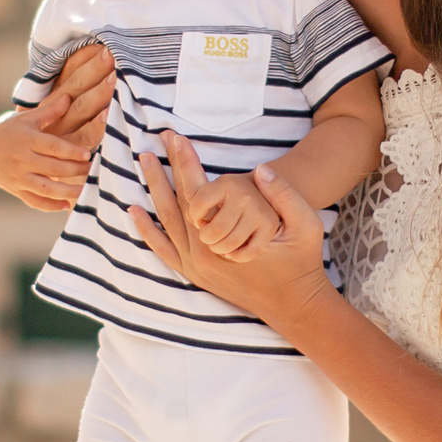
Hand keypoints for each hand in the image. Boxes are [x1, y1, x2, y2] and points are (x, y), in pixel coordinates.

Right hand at [0, 43, 116, 210]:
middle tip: (93, 170)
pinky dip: (50, 206)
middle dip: (75, 171)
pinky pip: (34, 201)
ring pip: (45, 188)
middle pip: (53, 168)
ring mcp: (18, 177)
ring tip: (85, 191)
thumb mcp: (26, 118)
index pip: (52, 147)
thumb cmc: (9, 130)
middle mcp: (22, 159)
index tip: (86, 154)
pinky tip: (66, 206)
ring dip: (67, 192)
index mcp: (26, 139)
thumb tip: (69, 97)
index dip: (70, 152)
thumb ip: (49, 111)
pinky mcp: (16, 189)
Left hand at [130, 131, 335, 331]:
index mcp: (227, 234)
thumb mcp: (306, 225)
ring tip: (145, 162)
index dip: (185, 161)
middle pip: (176, 202)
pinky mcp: (196, 275)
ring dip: (154, 190)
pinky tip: (135, 211)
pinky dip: (148, 229)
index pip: (197, 190)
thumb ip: (286, 195)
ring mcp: (197, 266)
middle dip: (164, 170)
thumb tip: (262, 170)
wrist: (293, 304)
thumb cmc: (301, 262)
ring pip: (167, 221)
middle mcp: (204, 251)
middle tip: (152, 144)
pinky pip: (163, 249)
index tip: (175, 137)